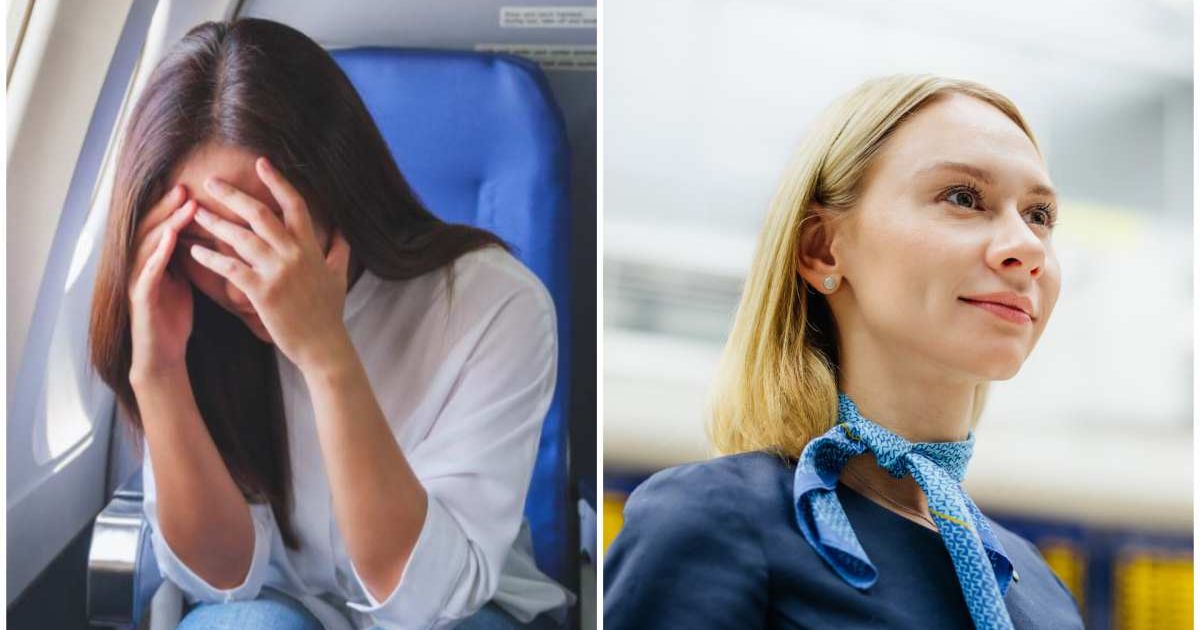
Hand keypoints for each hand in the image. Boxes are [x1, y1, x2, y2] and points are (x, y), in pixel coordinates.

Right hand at [128, 184, 197, 377]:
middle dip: (167, 207)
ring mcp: (138, 280)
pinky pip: (149, 270)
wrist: (163, 354)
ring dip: (166, 223)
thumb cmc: (173, 317)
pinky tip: (171, 237)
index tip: (193, 188)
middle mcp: (140, 265)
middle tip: (185, 187)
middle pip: (151, 228)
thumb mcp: (183, 280)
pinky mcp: (140, 297)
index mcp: (151, 260)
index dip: (173, 207)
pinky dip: (159, 252)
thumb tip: (207, 234)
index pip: (160, 226)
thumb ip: (187, 258)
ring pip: (148, 244)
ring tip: (184, 206)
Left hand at [188, 157, 351, 371]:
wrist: (323, 345)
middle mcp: (294, 254)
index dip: (277, 181)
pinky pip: (231, 269)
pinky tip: (194, 252)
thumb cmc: (329, 311)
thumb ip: (339, 248)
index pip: (294, 205)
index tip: (260, 163)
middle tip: (210, 182)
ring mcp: (278, 272)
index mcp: (310, 247)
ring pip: (241, 238)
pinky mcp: (263, 292)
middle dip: (233, 195)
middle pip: (260, 214)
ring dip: (215, 223)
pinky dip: (211, 259)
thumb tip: (342, 229)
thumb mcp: (339, 275)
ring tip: (195, 213)